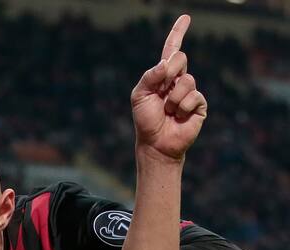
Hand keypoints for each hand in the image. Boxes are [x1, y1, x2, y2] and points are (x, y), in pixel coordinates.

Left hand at [131, 15, 206, 161]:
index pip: (171, 50)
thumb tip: (166, 63)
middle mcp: (177, 80)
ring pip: (187, 80)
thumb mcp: (139, 96)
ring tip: (168, 111)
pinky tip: (178, 117)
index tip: (186, 17)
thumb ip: (150, 76)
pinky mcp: (199, 104)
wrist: (155, 143)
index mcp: (162, 76)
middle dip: (169, 72)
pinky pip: (193, 97)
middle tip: (161, 89)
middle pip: (180, 58)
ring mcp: (190, 91)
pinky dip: (181, 108)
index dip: (178, 33)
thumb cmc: (145, 120)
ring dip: (172, 98)